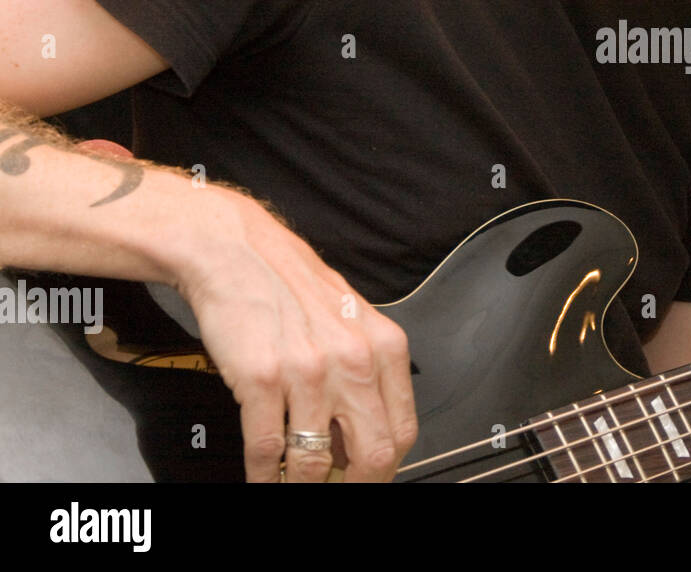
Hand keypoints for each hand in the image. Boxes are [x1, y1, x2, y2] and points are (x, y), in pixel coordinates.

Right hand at [174, 189, 418, 482]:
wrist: (238, 253)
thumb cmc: (292, 286)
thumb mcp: (352, 323)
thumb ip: (366, 374)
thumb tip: (364, 434)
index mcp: (384, 347)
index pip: (403, 429)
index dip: (386, 467)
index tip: (369, 475)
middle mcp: (353, 361)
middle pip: (374, 454)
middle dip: (356, 484)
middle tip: (336, 488)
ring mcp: (309, 372)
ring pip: (315, 461)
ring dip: (302, 484)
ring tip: (293, 485)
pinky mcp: (263, 379)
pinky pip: (267, 449)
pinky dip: (262, 474)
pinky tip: (261, 475)